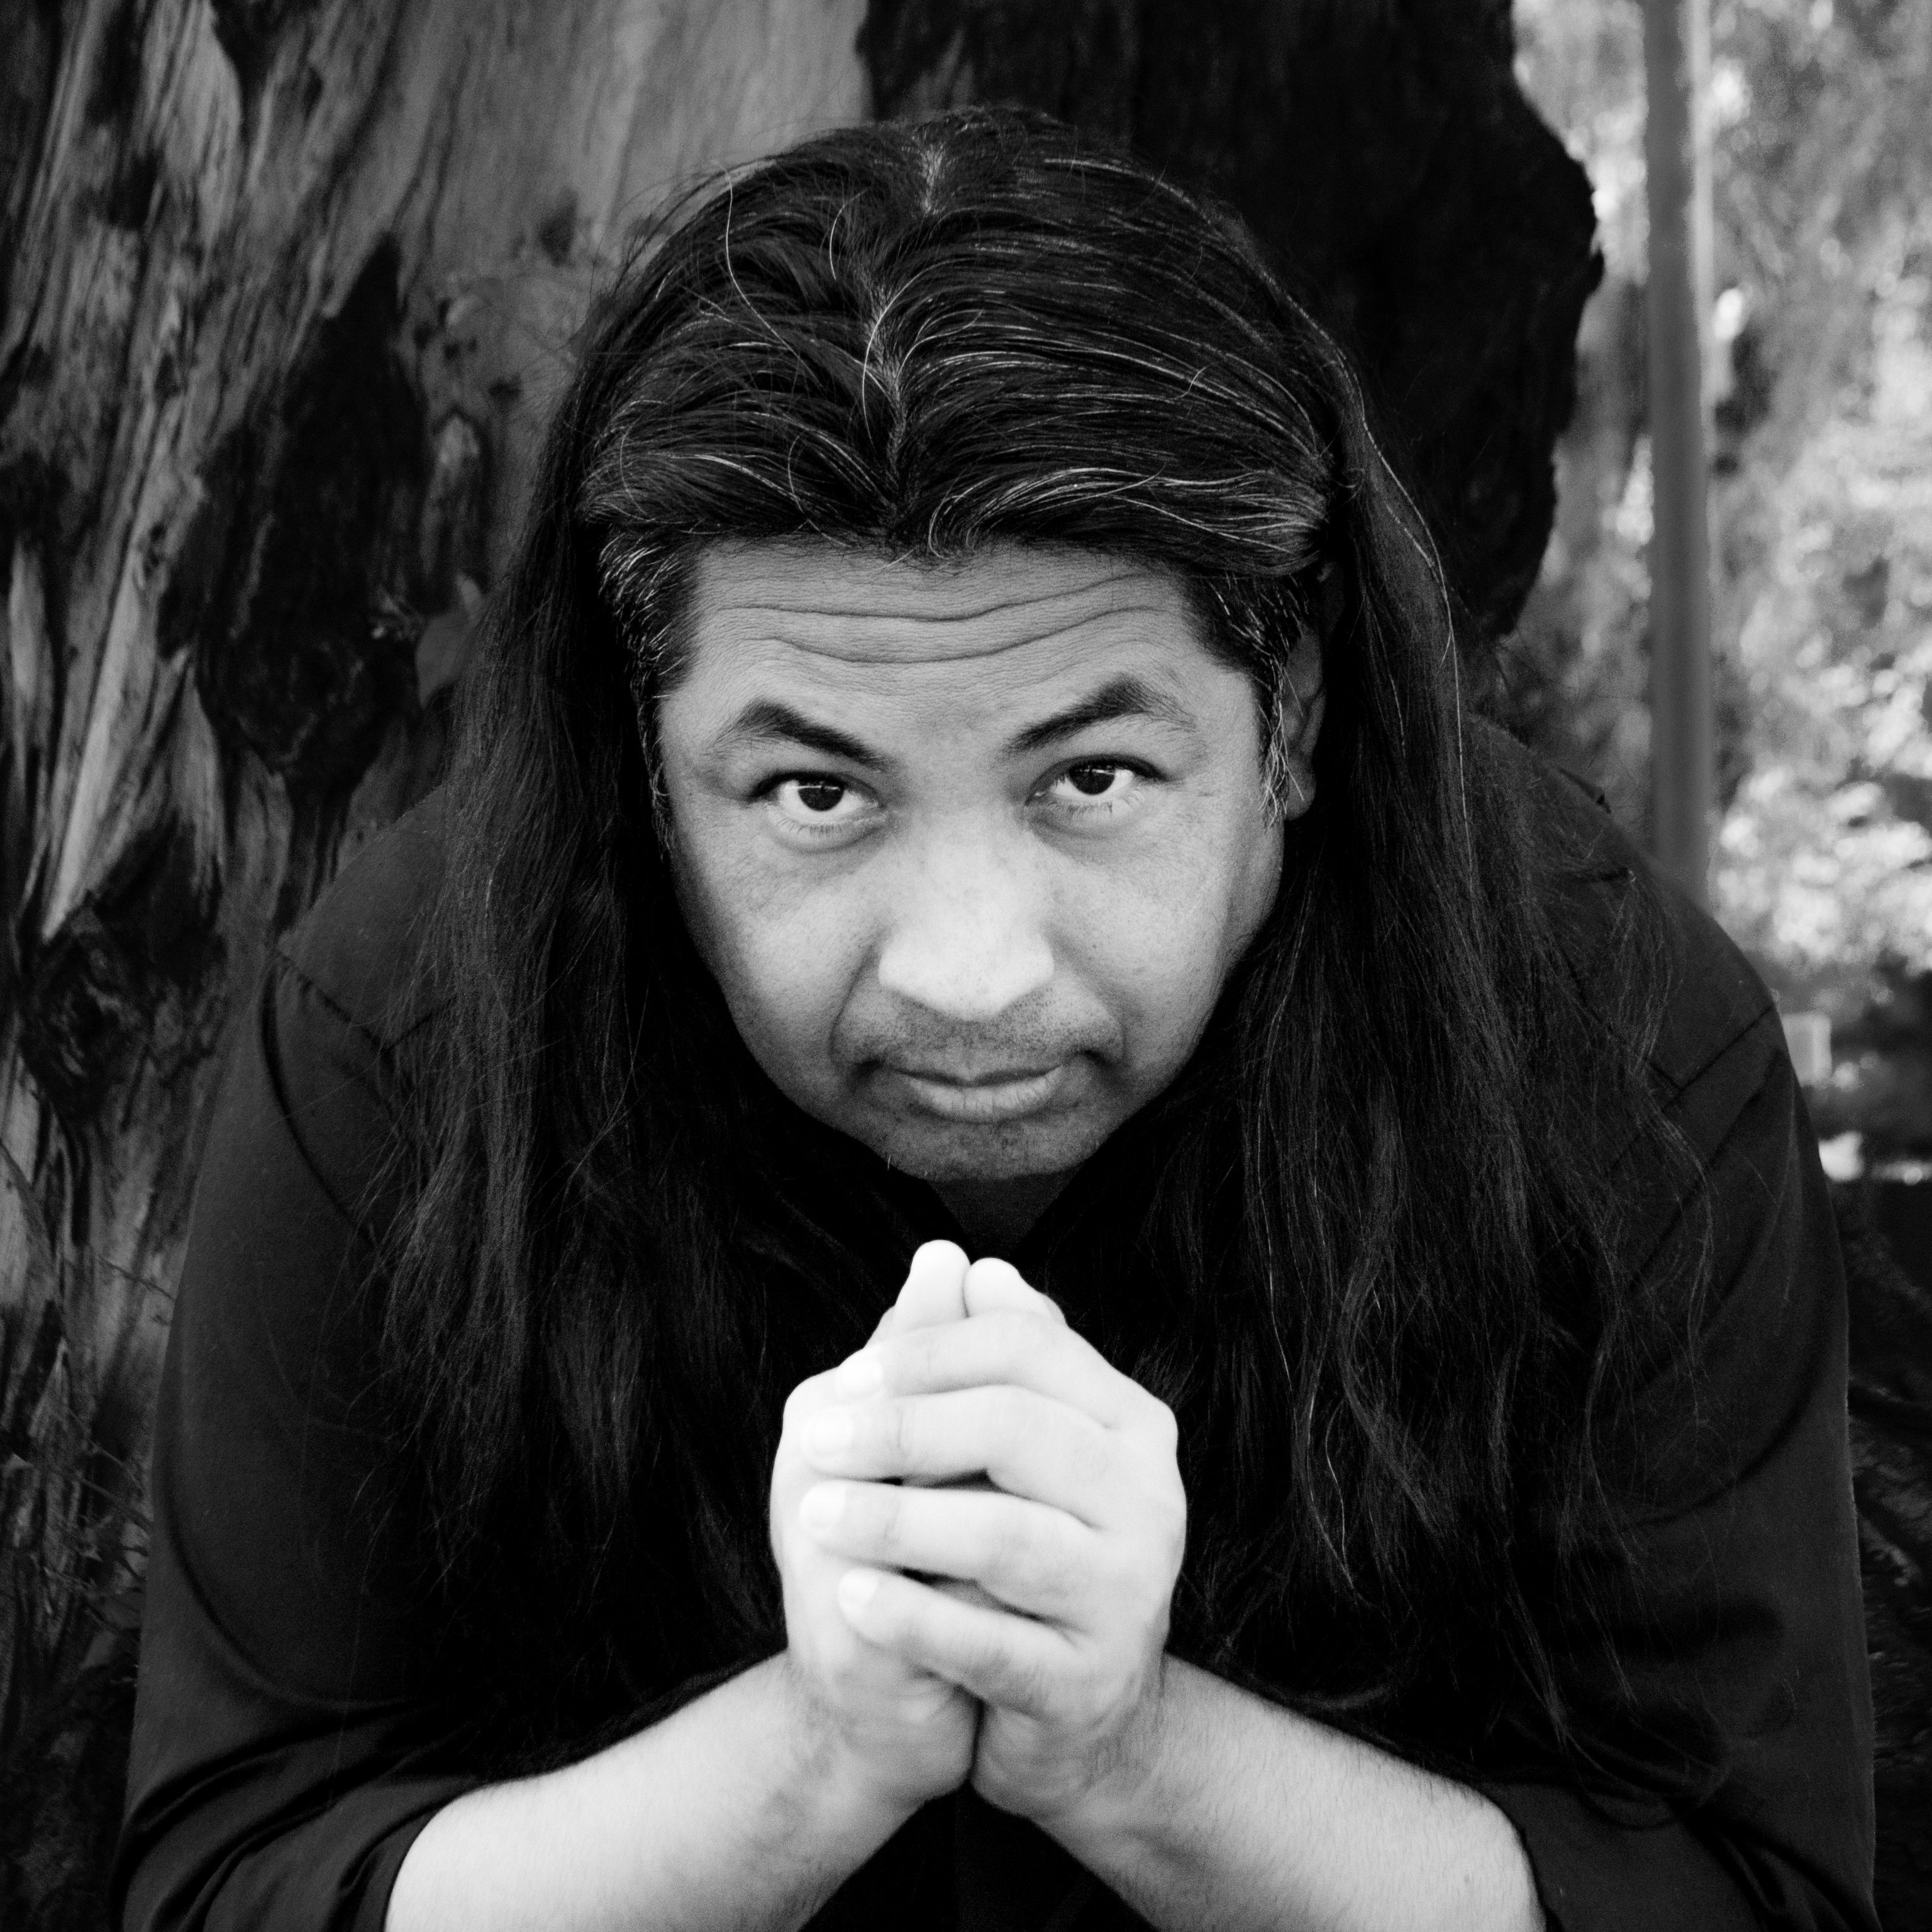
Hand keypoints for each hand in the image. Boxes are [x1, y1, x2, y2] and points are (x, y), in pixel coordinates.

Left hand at [796, 1258, 1186, 1825]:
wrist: (1067, 1719)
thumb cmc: (1019, 1555)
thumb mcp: (1003, 1452)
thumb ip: (980, 1358)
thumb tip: (949, 1258)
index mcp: (1129, 1422)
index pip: (1028, 1348)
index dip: (929, 1353)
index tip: (846, 1377)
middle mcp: (1148, 1497)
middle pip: (1018, 1428)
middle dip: (904, 1426)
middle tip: (815, 1440)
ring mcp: (1128, 1594)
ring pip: (1007, 1536)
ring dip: (897, 1520)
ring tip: (818, 1512)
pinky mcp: (1089, 1683)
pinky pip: (996, 1644)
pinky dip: (916, 1616)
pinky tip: (853, 1595)